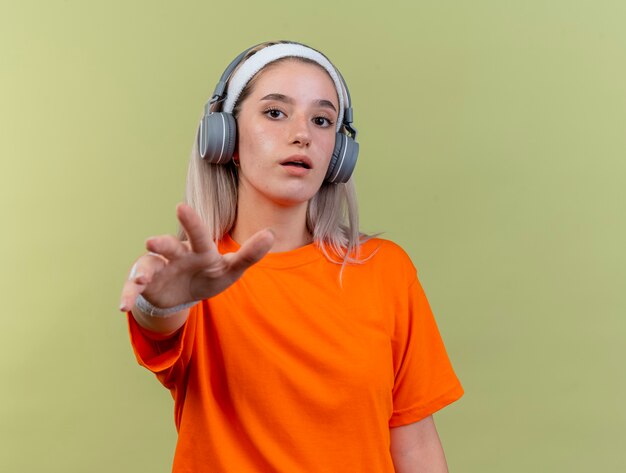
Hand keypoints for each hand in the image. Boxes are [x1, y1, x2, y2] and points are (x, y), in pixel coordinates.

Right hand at [119, 203, 273, 311]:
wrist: (184, 294)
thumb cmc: (209, 275)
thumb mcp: (231, 269)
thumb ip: (249, 254)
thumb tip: (271, 234)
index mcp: (198, 250)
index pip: (198, 236)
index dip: (190, 223)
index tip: (181, 207)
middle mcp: (176, 255)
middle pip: (169, 247)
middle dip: (161, 244)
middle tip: (152, 242)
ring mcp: (159, 268)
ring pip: (148, 265)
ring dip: (143, 271)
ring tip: (141, 279)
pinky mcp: (146, 284)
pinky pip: (134, 287)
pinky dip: (128, 294)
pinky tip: (124, 305)